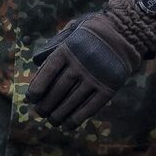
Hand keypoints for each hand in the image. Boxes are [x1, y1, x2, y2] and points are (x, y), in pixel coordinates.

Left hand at [27, 0, 155, 127]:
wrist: (125, 33)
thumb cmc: (93, 32)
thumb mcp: (72, 31)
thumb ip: (55, 45)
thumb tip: (36, 63)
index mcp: (69, 49)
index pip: (48, 71)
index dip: (38, 87)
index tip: (31, 99)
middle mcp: (80, 64)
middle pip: (58, 89)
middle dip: (46, 104)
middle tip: (40, 112)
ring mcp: (95, 77)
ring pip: (72, 101)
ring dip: (59, 114)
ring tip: (52, 120)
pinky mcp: (108, 88)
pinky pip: (90, 107)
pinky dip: (77, 118)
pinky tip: (68, 125)